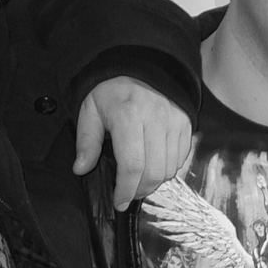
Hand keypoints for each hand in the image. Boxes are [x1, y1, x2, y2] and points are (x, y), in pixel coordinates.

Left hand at [73, 78, 193, 209]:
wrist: (140, 65)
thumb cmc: (111, 91)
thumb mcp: (90, 110)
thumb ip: (86, 141)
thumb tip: (80, 169)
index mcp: (128, 115)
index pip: (132, 165)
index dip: (125, 190)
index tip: (119, 202)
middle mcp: (155, 118)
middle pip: (154, 172)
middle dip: (140, 191)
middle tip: (128, 194)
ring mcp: (174, 121)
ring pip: (169, 168)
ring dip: (154, 181)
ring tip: (139, 179)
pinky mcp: (186, 123)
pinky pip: (181, 158)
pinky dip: (168, 168)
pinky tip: (153, 164)